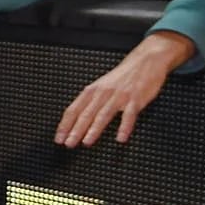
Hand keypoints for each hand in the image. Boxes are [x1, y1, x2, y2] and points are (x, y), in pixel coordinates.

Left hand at [55, 31, 195, 146]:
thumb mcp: (101, 86)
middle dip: (75, 130)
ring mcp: (119, 96)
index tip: (59, 138)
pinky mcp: (135, 99)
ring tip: (86, 142)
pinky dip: (124, 127)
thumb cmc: (122, 77)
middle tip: (68, 144)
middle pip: (86, 114)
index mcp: (92, 91)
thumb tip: (76, 120)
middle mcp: (103, 93)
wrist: (145, 61)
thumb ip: (90, 101)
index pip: (73, 109)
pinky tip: (120, 138)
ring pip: (103, 114)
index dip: (65, 125)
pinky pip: (129, 115)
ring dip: (94, 129)